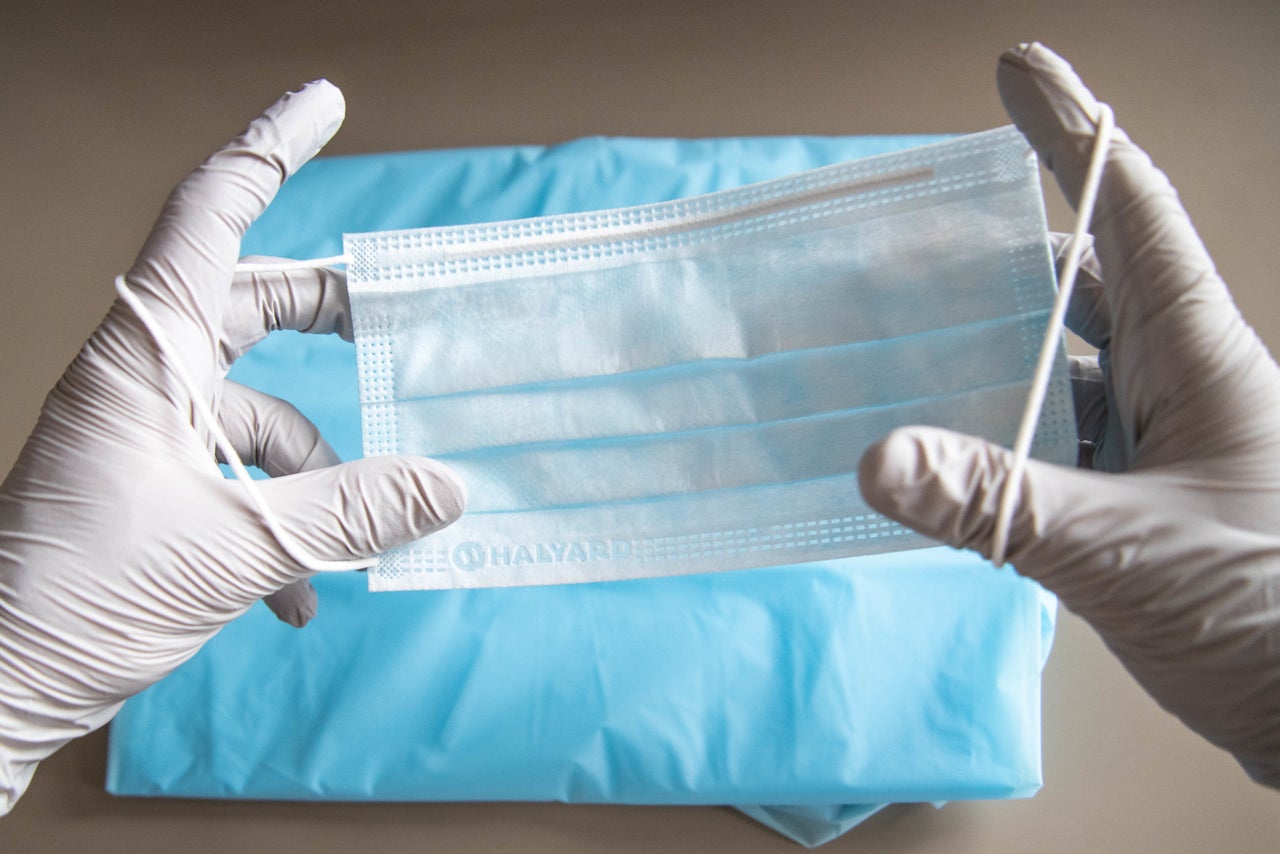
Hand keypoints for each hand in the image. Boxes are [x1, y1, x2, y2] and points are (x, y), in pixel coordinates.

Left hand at [0, 81, 464, 812]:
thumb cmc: (78, 596)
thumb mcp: (234, 548)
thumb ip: (350, 512)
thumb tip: (447, 488)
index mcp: (146, 355)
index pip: (211, 215)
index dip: (272, 148)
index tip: (327, 102)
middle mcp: (146, 376)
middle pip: (251, 303)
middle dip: (330, 314)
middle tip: (400, 324)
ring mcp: (148, 433)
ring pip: (259, 407)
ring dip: (318, 464)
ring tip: (363, 528)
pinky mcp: (154, 487)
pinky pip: (241, 476)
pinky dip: (284, 521)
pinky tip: (302, 597)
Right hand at [859, 43, 1279, 785]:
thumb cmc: (1265, 610)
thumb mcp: (1124, 551)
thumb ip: (998, 504)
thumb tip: (875, 459)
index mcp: (1197, 353)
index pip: (1129, 210)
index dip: (1073, 132)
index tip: (1016, 70)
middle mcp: (1177, 378)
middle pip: (1087, 270)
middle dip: (1011, 229)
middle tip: (922, 214)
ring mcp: (1156, 436)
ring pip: (1064, 356)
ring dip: (996, 333)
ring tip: (908, 316)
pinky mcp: (1133, 493)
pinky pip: (1053, 430)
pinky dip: (998, 420)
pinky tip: (943, 430)